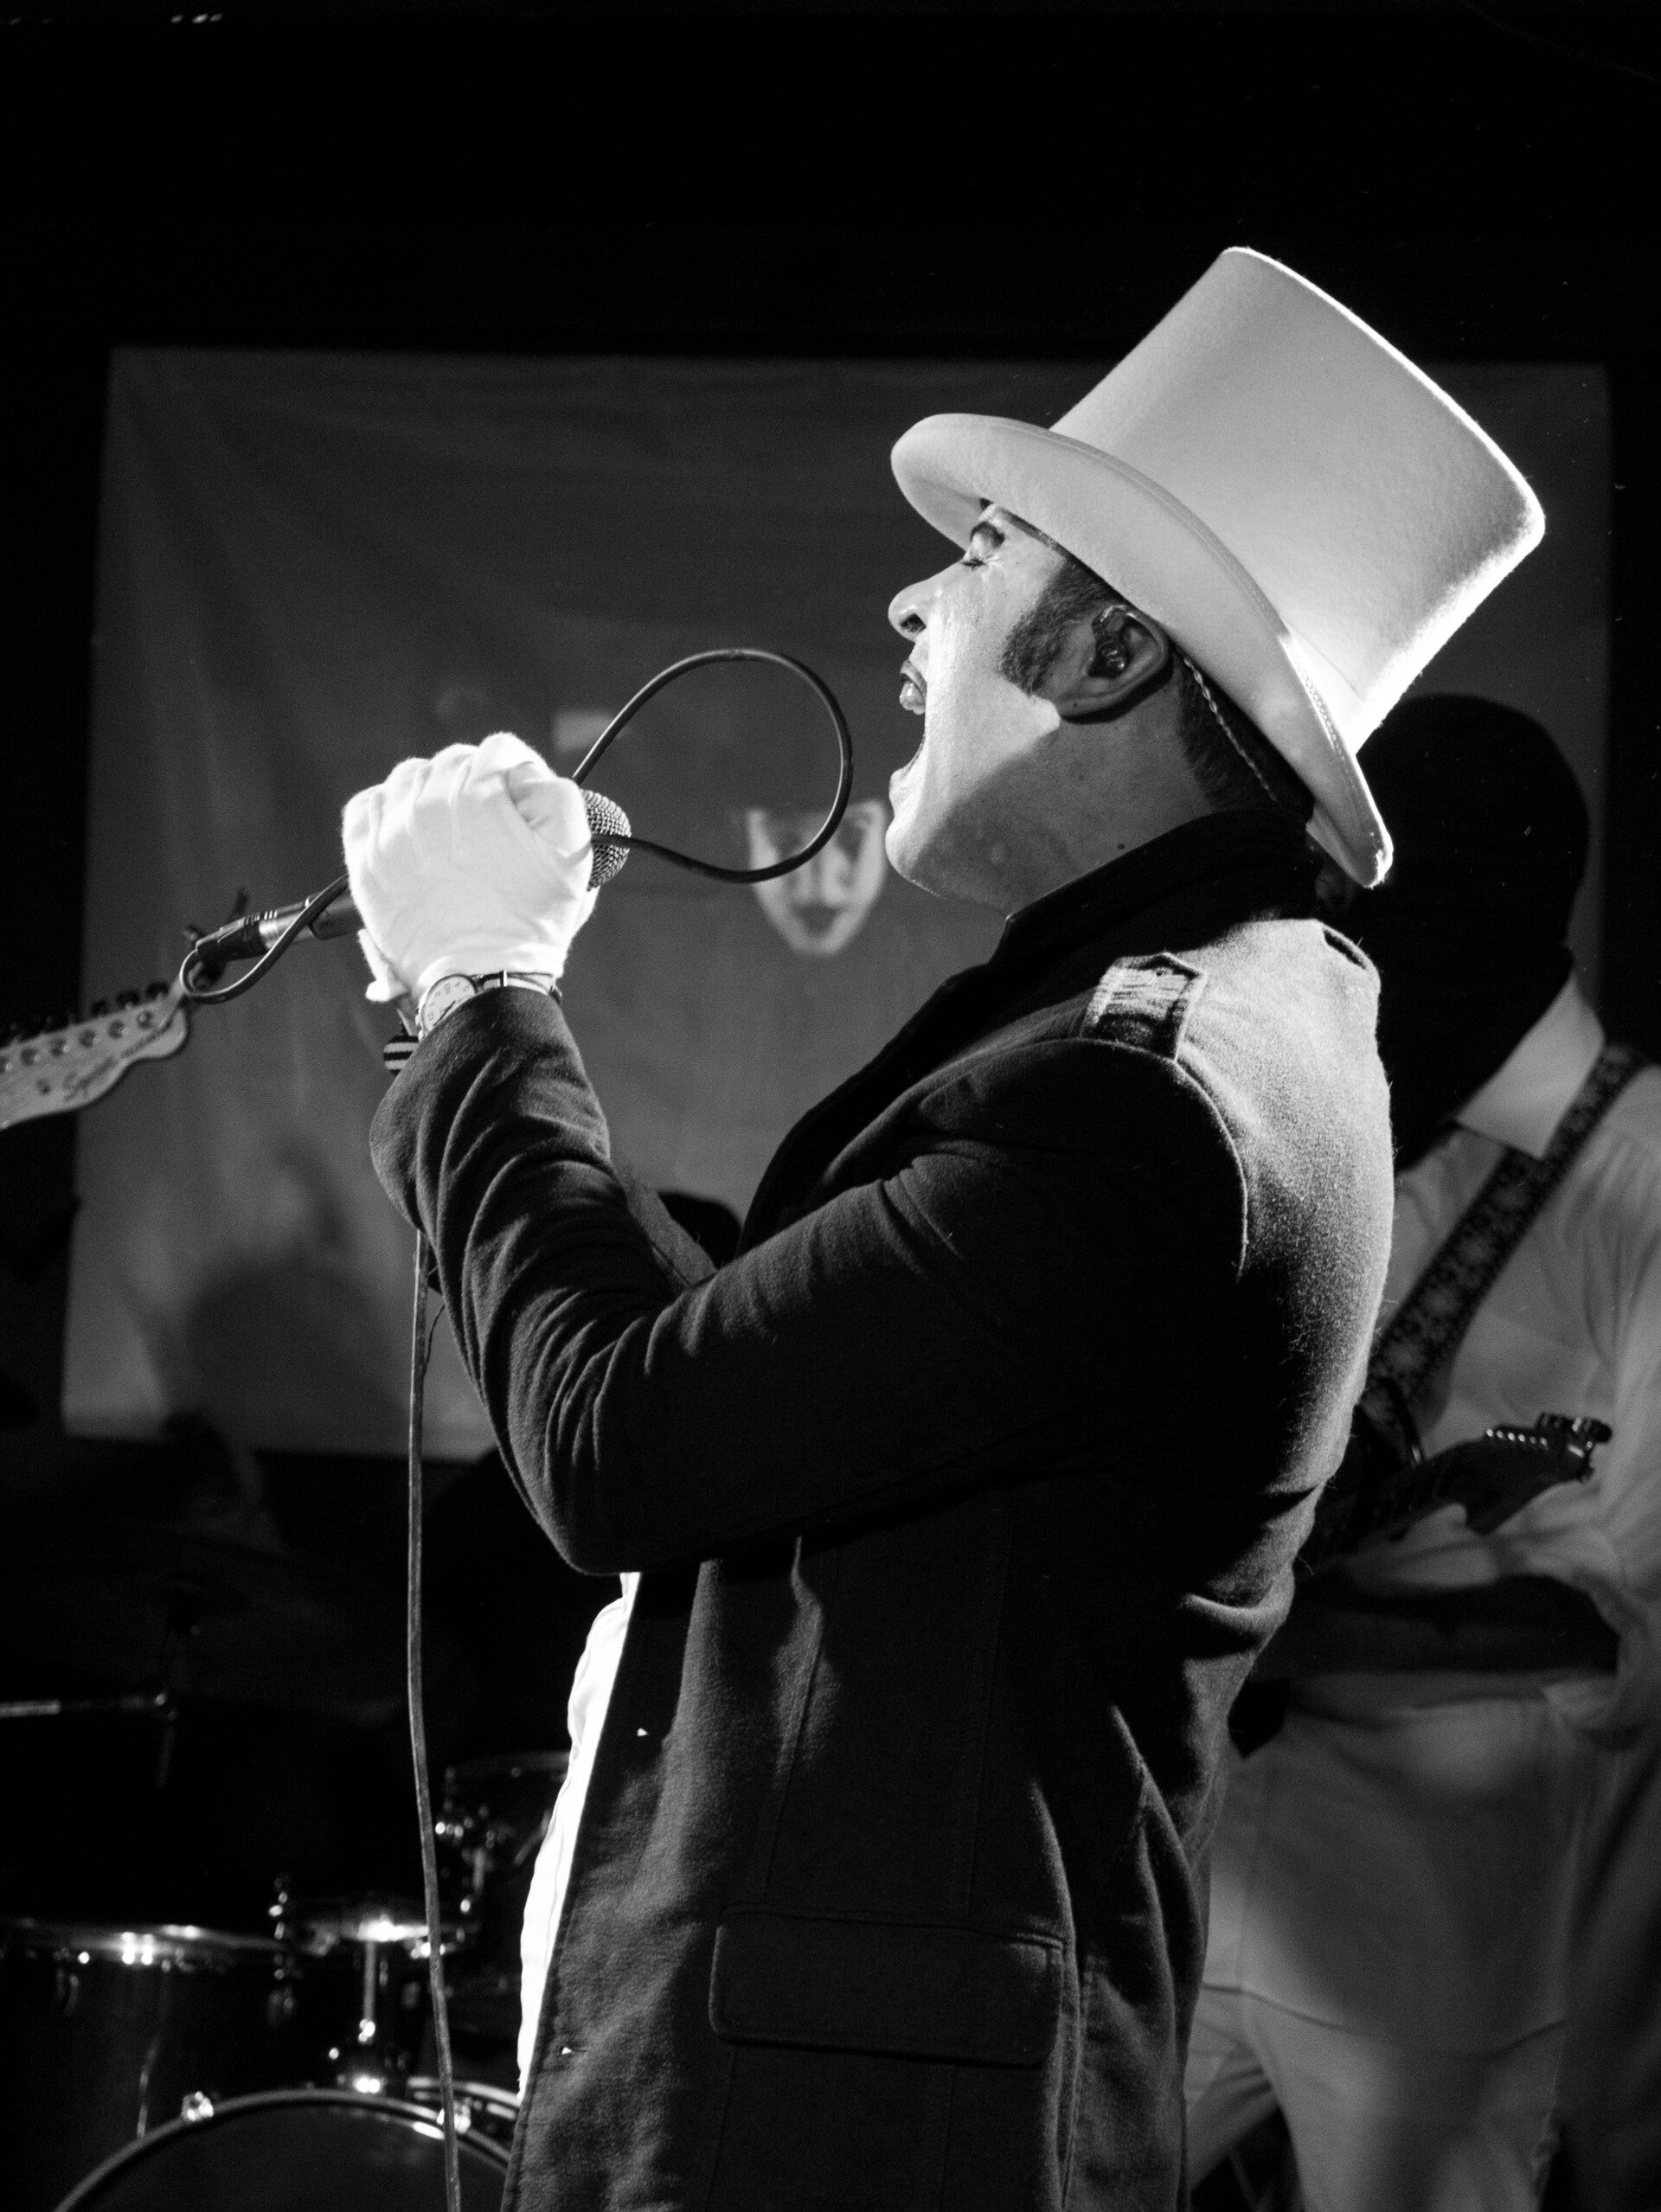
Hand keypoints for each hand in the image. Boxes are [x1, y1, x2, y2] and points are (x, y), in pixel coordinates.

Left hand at [342, 733, 597, 1001]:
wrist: (478, 978)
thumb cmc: (529, 924)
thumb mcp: (573, 856)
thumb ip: (557, 796)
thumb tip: (526, 773)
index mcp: (481, 794)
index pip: (499, 751)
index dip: (516, 773)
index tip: (519, 801)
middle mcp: (430, 802)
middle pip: (454, 761)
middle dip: (476, 783)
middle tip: (489, 824)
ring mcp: (392, 829)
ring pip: (409, 776)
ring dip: (430, 791)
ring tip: (447, 827)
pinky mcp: (364, 857)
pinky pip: (366, 805)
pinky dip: (386, 809)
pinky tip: (406, 830)